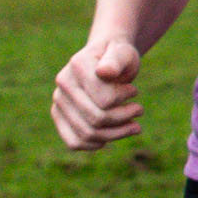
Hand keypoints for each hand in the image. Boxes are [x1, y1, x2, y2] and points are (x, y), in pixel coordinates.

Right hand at [51, 36, 143, 150]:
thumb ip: (116, 60)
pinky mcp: (59, 116)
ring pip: (87, 133)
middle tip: (139, 110)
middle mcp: (63, 84)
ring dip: (115, 134)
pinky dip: (95, 144)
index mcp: (78, 65)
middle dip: (124, 118)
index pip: (105, 99)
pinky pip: (74, 142)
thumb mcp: (124, 53)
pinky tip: (111, 137)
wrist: (104, 59)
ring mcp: (58, 101)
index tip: (134, 91)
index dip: (124, 98)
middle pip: (96, 118)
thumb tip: (104, 72)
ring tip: (134, 126)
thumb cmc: (118, 56)